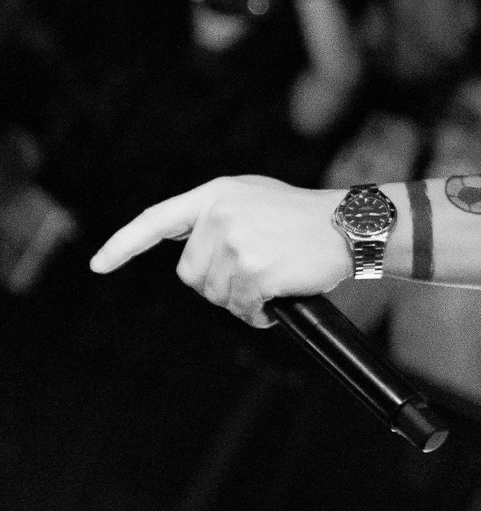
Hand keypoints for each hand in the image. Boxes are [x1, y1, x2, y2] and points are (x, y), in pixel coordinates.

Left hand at [90, 176, 349, 325]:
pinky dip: (257, 315)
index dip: (123, 245)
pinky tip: (277, 304)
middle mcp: (219, 217)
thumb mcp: (255, 198)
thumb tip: (187, 246)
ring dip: (241, 302)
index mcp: (215, 195)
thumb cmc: (306, 216)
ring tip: (272, 288)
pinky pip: (242, 308)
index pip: (156, 221)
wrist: (350, 225)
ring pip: (217, 294)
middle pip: (190, 274)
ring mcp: (236, 244)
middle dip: (216, 286)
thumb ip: (218, 213)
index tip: (99, 265)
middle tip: (250, 282)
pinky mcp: (255, 271)